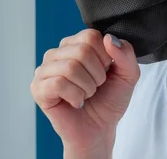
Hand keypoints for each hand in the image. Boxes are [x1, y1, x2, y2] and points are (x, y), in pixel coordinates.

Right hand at [31, 29, 139, 157]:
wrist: (99, 130)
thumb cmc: (109, 100)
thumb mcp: (128, 74)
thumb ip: (126, 53)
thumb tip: (108, 38)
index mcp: (76, 44)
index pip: (91, 36)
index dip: (105, 57)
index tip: (105, 71)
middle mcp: (57, 53)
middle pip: (82, 51)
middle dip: (97, 75)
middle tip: (95, 87)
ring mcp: (45, 70)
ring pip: (70, 67)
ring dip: (87, 87)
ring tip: (86, 95)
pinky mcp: (38, 88)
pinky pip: (58, 84)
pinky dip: (75, 96)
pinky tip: (75, 102)